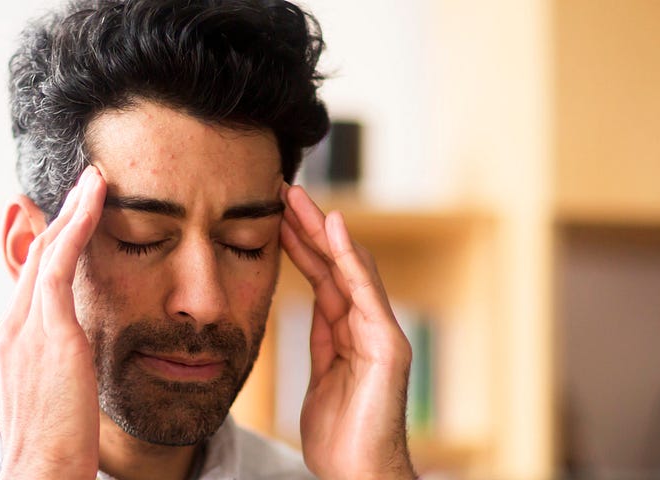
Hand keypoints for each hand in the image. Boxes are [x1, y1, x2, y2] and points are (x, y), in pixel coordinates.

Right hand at [0, 166, 105, 477]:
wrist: (39, 473)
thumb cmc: (49, 451)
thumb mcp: (45, 401)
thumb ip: (51, 372)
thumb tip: (66, 364)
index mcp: (7, 345)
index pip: (29, 282)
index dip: (49, 247)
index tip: (67, 223)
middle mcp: (10, 329)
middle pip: (34, 259)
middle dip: (59, 220)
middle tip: (83, 185)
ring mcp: (26, 328)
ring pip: (48, 252)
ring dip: (73, 211)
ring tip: (95, 180)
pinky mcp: (52, 332)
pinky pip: (63, 262)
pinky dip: (79, 223)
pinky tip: (96, 196)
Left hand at [282, 185, 414, 479]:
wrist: (359, 474)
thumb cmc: (341, 438)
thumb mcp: (320, 381)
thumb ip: (320, 344)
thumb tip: (310, 310)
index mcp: (349, 334)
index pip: (322, 276)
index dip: (298, 244)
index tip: (272, 213)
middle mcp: (369, 326)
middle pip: (335, 264)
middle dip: (307, 226)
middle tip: (280, 189)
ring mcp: (381, 333)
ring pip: (349, 268)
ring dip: (321, 230)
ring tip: (296, 198)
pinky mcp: (388, 345)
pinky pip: (365, 293)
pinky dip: (349, 258)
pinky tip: (333, 229)